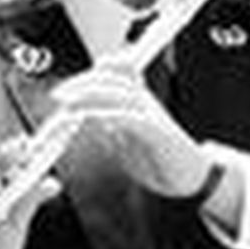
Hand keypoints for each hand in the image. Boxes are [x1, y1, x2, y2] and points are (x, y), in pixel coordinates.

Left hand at [52, 65, 213, 199]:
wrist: (191, 178)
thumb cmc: (158, 160)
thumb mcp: (128, 140)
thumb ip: (110, 125)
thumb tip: (85, 116)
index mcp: (138, 100)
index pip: (118, 70)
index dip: (94, 70)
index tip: (68, 84)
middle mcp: (145, 102)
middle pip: (113, 77)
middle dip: (82, 83)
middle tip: (58, 94)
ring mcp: (153, 115)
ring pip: (119, 93)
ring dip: (89, 96)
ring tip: (67, 105)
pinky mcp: (159, 133)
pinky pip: (131, 118)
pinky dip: (111, 116)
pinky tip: (95, 120)